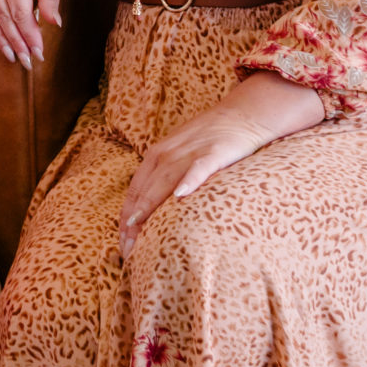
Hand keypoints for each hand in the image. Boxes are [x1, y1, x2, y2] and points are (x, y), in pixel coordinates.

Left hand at [116, 103, 272, 261]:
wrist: (242, 114)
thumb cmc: (210, 140)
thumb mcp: (180, 156)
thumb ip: (165, 177)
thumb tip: (152, 212)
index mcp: (156, 155)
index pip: (134, 191)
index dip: (126, 219)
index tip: (123, 244)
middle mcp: (167, 153)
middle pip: (144, 191)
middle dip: (133, 223)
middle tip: (129, 251)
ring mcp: (189, 152)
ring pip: (163, 182)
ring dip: (149, 208)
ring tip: (141, 233)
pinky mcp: (213, 152)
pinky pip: (198, 168)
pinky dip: (188, 181)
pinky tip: (180, 196)